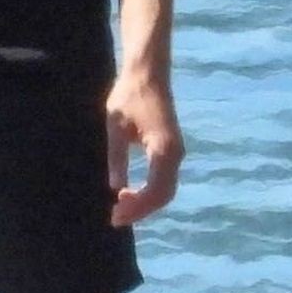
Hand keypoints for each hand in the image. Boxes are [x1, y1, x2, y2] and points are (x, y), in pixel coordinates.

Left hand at [105, 71, 183, 225]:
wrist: (148, 75)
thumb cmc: (129, 96)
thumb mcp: (115, 126)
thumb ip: (116, 157)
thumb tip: (115, 187)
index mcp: (162, 149)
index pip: (154, 191)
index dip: (136, 208)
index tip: (115, 214)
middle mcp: (175, 153)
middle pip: (163, 195)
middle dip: (141, 210)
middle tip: (115, 217)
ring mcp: (176, 152)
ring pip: (166, 189)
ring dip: (145, 203)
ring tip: (120, 207)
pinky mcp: (172, 149)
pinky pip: (165, 179)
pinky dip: (150, 192)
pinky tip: (130, 193)